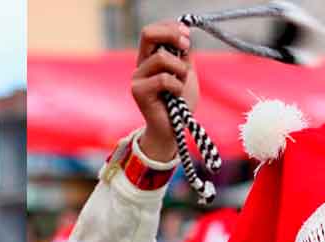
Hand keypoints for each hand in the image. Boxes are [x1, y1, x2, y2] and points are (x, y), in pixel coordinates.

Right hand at [132, 21, 198, 162]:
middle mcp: (141, 65)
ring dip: (179, 70)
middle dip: (171, 36)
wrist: (173, 130)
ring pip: (160, 58)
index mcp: (150, 58)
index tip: (187, 37)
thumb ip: (183, 55)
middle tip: (186, 47)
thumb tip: (183, 34)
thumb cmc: (180, 104)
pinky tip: (176, 97)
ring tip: (181, 84)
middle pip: (148, 33)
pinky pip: (163, 79)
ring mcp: (137, 78)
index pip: (153, 31)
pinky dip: (177, 86)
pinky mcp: (138, 92)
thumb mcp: (186, 73)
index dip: (170, 28)